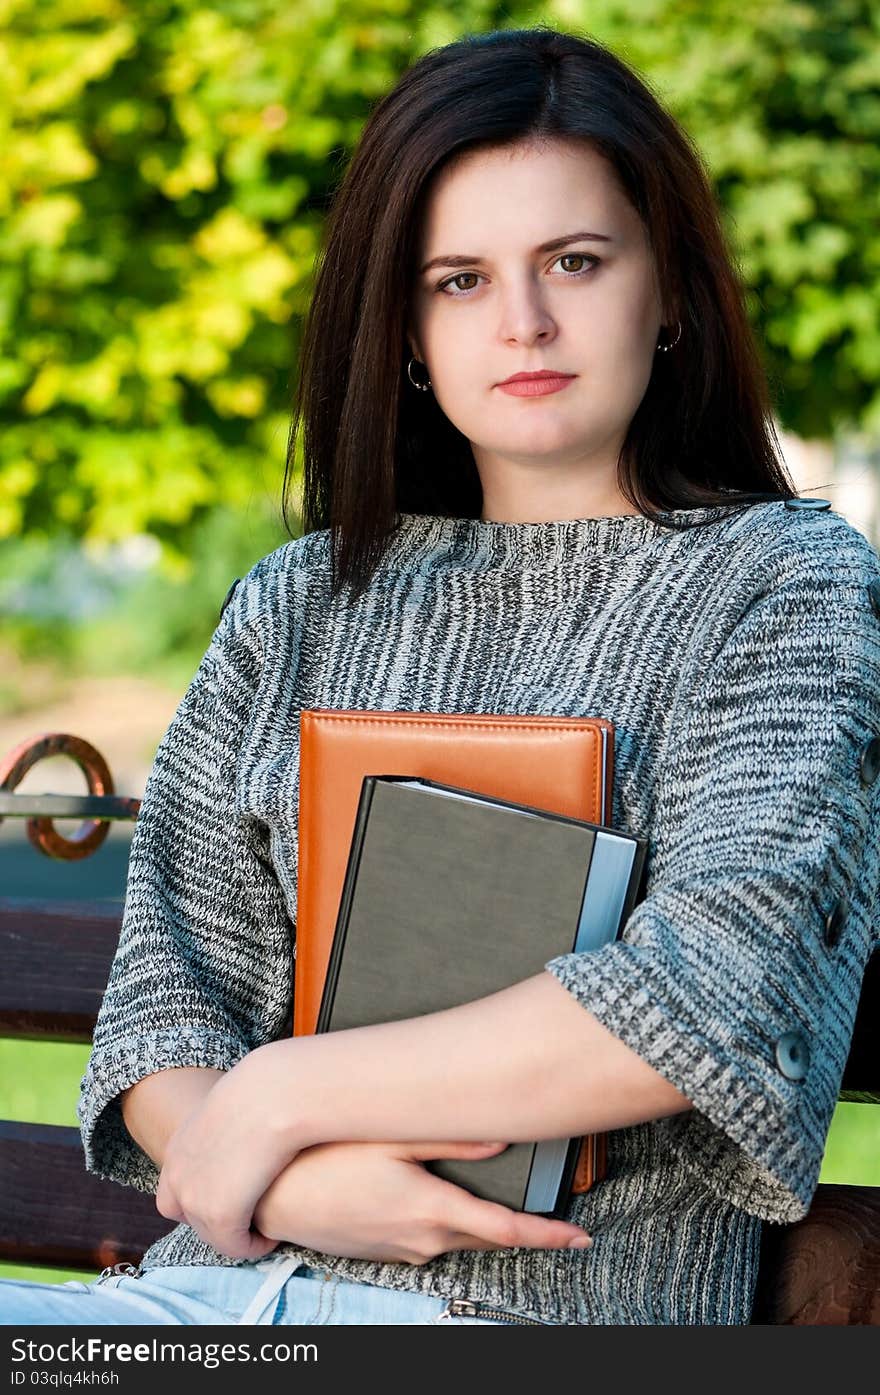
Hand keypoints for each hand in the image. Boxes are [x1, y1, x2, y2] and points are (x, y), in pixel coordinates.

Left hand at [155, 1049, 294, 1259]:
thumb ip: (226, 1126)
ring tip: (264, 1227)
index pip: (175, 1194)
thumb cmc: (265, 1092)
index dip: (204, 1199)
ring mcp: (194, 1197)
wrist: (271, 1096)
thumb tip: (244, 1128)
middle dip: (219, 1220)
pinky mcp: (219, 1214)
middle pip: (191, 1219)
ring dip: (237, 1236)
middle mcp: (177, 1174)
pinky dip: (252, 1246)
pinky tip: (272, 1235)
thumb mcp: (232, 1108)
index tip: (235, 1196)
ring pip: (213, 1235)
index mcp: (178, 1148)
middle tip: (250, 1215)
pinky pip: (234, 1247)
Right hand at [252, 1139, 592, 1264]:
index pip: (505, 1230)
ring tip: (497, 1199)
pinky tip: (438, 1200)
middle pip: (487, 1237)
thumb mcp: (389, 1137)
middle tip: (556, 1217)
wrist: (271, 1197)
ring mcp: (402, 1251)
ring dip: (479, 1223)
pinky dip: (446, 1225)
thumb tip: (503, 1137)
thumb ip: (450, 1138)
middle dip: (522, 1229)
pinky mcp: (384, 1252)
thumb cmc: (324, 1160)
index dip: (547, 1234)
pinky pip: (428, 1240)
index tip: (580, 1235)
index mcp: (432, 1210)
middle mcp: (422, 1240)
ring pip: (457, 1238)